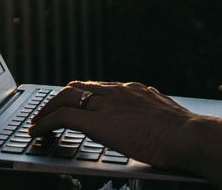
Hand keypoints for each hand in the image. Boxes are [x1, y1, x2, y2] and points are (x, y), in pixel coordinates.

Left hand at [28, 81, 194, 168]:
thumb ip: (155, 109)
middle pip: (78, 87)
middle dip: (59, 99)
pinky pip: (62, 117)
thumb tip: (156, 108)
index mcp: (132, 90)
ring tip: (37, 122)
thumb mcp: (166, 114)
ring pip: (66, 97)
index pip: (98, 87)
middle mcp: (117, 91)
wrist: (185, 134)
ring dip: (47, 110)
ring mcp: (106, 105)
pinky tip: (37, 132)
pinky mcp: (97, 122)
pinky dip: (45, 123)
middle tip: (47, 112)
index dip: (81, 95)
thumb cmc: (181, 132)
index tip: (73, 104)